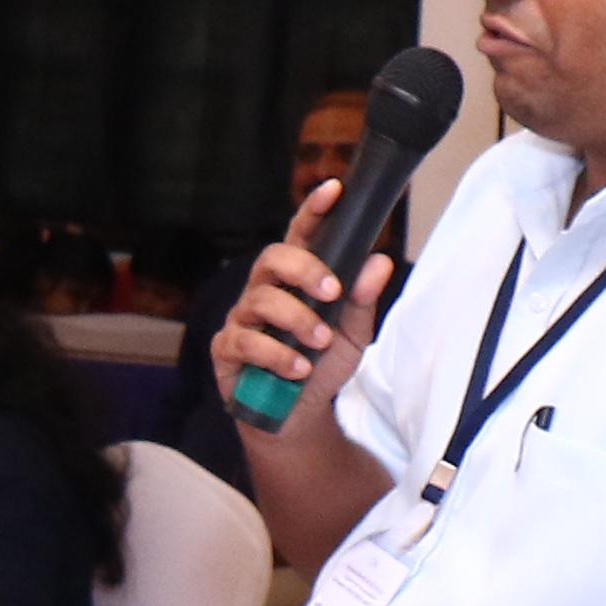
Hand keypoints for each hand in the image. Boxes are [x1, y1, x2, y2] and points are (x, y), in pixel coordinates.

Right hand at [211, 187, 396, 416]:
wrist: (294, 416)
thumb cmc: (319, 365)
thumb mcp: (351, 334)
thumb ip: (361, 300)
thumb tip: (379, 262)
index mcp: (294, 280)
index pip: (301, 236)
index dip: (313, 211)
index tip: (333, 190)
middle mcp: (265, 291)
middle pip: (272, 258)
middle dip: (305, 269)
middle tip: (333, 292)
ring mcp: (242, 319)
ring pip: (261, 300)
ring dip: (297, 319)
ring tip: (320, 343)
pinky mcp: (226, 349)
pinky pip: (246, 341)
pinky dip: (277, 354)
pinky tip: (298, 369)